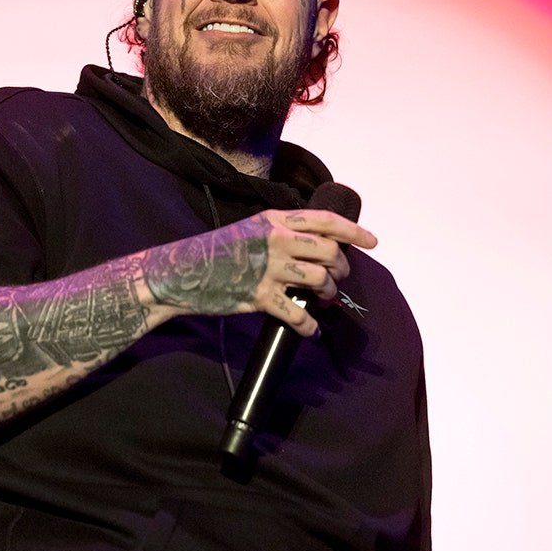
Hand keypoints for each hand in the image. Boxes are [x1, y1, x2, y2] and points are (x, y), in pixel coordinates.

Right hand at [140, 209, 377, 335]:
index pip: (325, 220)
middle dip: (341, 268)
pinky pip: (299, 315)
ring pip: (320, 280)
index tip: (373, 242)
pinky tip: (311, 330)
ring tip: (322, 301)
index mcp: (274, 220)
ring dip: (328, 294)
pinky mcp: (259, 296)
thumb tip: (314, 249)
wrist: (178, 273)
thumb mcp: (249, 231)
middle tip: (336, 279)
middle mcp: (275, 240)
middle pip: (329, 251)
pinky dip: (310, 326)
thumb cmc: (214, 253)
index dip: (354, 231)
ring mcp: (268, 268)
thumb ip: (280, 234)